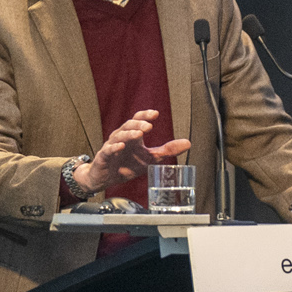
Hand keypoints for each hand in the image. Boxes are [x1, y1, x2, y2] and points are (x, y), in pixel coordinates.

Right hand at [75, 110, 192, 194]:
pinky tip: (122, 146)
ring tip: (139, 134)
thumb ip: (168, 150)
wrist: (107, 178)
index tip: (155, 114)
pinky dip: (115, 148)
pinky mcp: (104, 157)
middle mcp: (121, 137)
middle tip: (149, 126)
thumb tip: (188, 143)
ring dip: (129, 134)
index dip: (145, 116)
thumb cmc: (128, 165)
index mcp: (132, 135)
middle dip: (138, 124)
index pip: (137, 120)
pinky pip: (108, 150)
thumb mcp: (151, 158)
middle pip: (128, 125)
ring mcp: (111, 146)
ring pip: (118, 136)